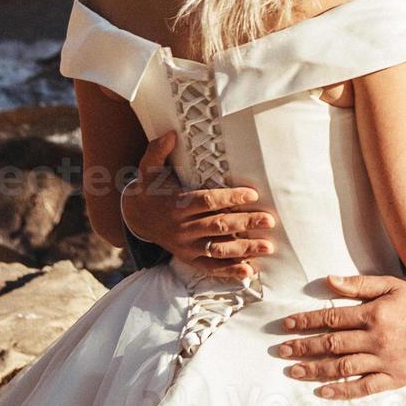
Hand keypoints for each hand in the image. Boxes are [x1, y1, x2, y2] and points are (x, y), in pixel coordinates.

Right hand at [122, 130, 279, 281]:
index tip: (252, 194)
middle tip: (268, 220)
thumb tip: (171, 134)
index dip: (230, 198)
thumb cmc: (151, 189)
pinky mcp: (189, 259)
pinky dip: (230, 271)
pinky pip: (210, 268)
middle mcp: (182, 228)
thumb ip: (157, 151)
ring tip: (268, 246)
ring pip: (218, 249)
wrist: (137, 219)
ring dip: (244, 248)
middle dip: (245, 223)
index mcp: (176, 205)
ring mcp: (186, 246)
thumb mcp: (148, 169)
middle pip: (217, 226)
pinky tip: (249, 271)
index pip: (207, 201)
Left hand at [276, 274, 405, 398]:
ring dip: (314, 369)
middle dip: (303, 346)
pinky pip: (363, 387)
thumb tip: (330, 280)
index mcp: (373, 313)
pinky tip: (323, 391)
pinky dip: (342, 391)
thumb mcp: (393, 285)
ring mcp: (384, 360)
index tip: (288, 324)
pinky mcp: (393, 378)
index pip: (332, 317)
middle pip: (331, 344)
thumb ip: (361, 284)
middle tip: (281, 349)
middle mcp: (375, 338)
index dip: (307, 321)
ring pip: (342, 367)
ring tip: (294, 370)